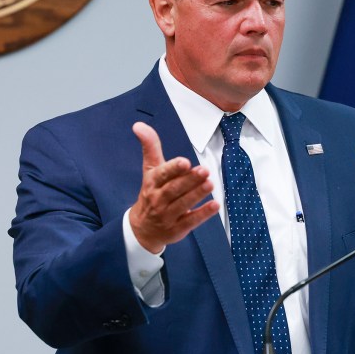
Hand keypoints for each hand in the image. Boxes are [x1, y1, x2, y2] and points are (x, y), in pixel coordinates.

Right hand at [129, 122, 219, 253]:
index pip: (162, 174)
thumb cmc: (151, 193)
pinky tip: (215, 205)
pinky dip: (203, 214)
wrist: (143, 229)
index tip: (184, 162)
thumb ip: (150, 147)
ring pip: (183, 204)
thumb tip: (139, 125)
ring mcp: (167, 215)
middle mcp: (158, 199)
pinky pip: (191, 221)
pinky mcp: (178, 228)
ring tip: (210, 183)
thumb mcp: (150, 170)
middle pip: (174, 189)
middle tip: (204, 170)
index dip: (173, 169)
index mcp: (152, 182)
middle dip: (189, 180)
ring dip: (197, 194)